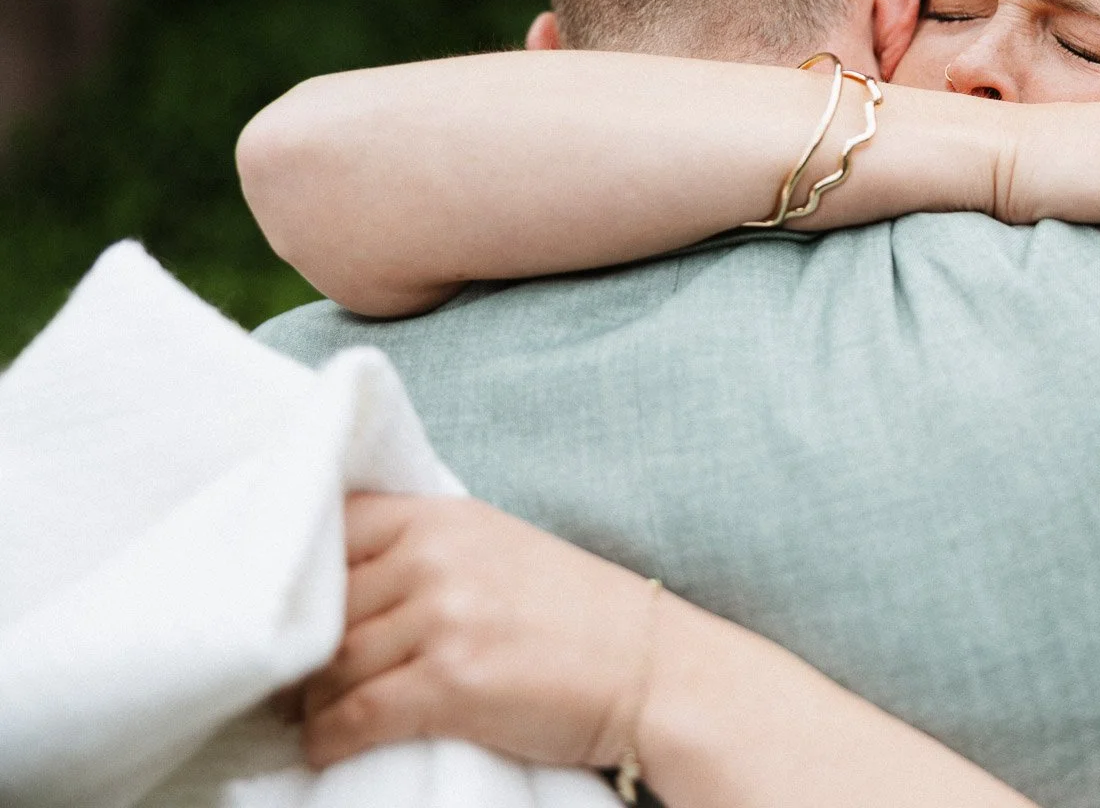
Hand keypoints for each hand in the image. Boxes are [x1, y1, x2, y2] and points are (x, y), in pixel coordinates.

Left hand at [300, 494, 659, 769]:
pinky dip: (327, 738)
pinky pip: (354, 715)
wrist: (651, 670)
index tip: (285, 611)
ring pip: (330, 664)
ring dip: (308, 700)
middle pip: (321, 604)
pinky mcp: (451, 683)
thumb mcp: (501, 551)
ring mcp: (444, 618)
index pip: (332, 526)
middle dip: (295, 649)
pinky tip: (326, 746)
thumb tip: (340, 592)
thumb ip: (428, 551)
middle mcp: (437, 557)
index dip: (296, 574)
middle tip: (284, 680)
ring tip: (308, 714)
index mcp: (446, 516)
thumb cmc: (580, 617)